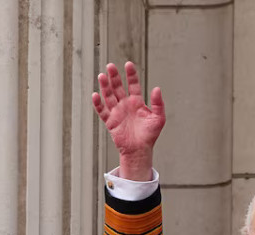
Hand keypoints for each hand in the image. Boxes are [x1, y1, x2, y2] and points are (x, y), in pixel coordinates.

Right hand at [92, 62, 164, 180]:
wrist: (140, 150)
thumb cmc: (150, 135)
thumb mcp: (159, 118)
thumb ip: (158, 103)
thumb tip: (157, 88)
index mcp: (137, 102)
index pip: (133, 85)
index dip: (130, 75)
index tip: (128, 64)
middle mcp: (125, 105)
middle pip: (118, 87)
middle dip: (114, 77)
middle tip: (110, 66)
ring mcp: (117, 112)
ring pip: (108, 96)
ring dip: (105, 86)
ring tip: (102, 76)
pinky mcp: (110, 121)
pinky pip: (102, 111)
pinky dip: (98, 104)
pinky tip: (96, 95)